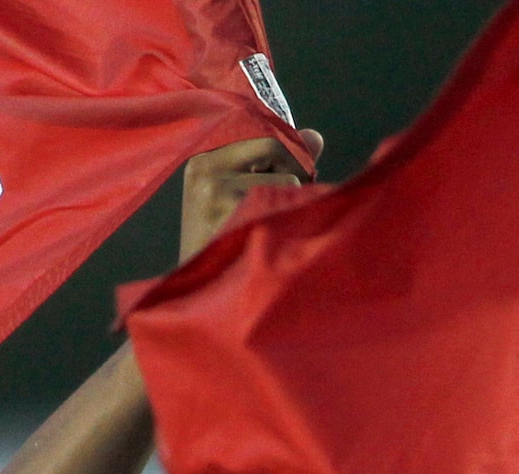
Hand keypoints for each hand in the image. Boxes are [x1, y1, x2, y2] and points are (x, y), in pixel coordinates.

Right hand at [179, 134, 316, 262]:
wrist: (203, 294)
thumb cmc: (228, 244)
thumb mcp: (247, 194)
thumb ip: (283, 162)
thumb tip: (315, 136)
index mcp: (204, 157)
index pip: (264, 134)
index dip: (286, 156)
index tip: (281, 183)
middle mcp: (204, 165)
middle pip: (276, 147)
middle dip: (292, 173)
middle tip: (276, 208)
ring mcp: (214, 187)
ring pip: (286, 178)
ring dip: (288, 201)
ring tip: (265, 228)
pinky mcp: (231, 210)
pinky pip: (284, 200)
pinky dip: (286, 218)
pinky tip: (265, 238)